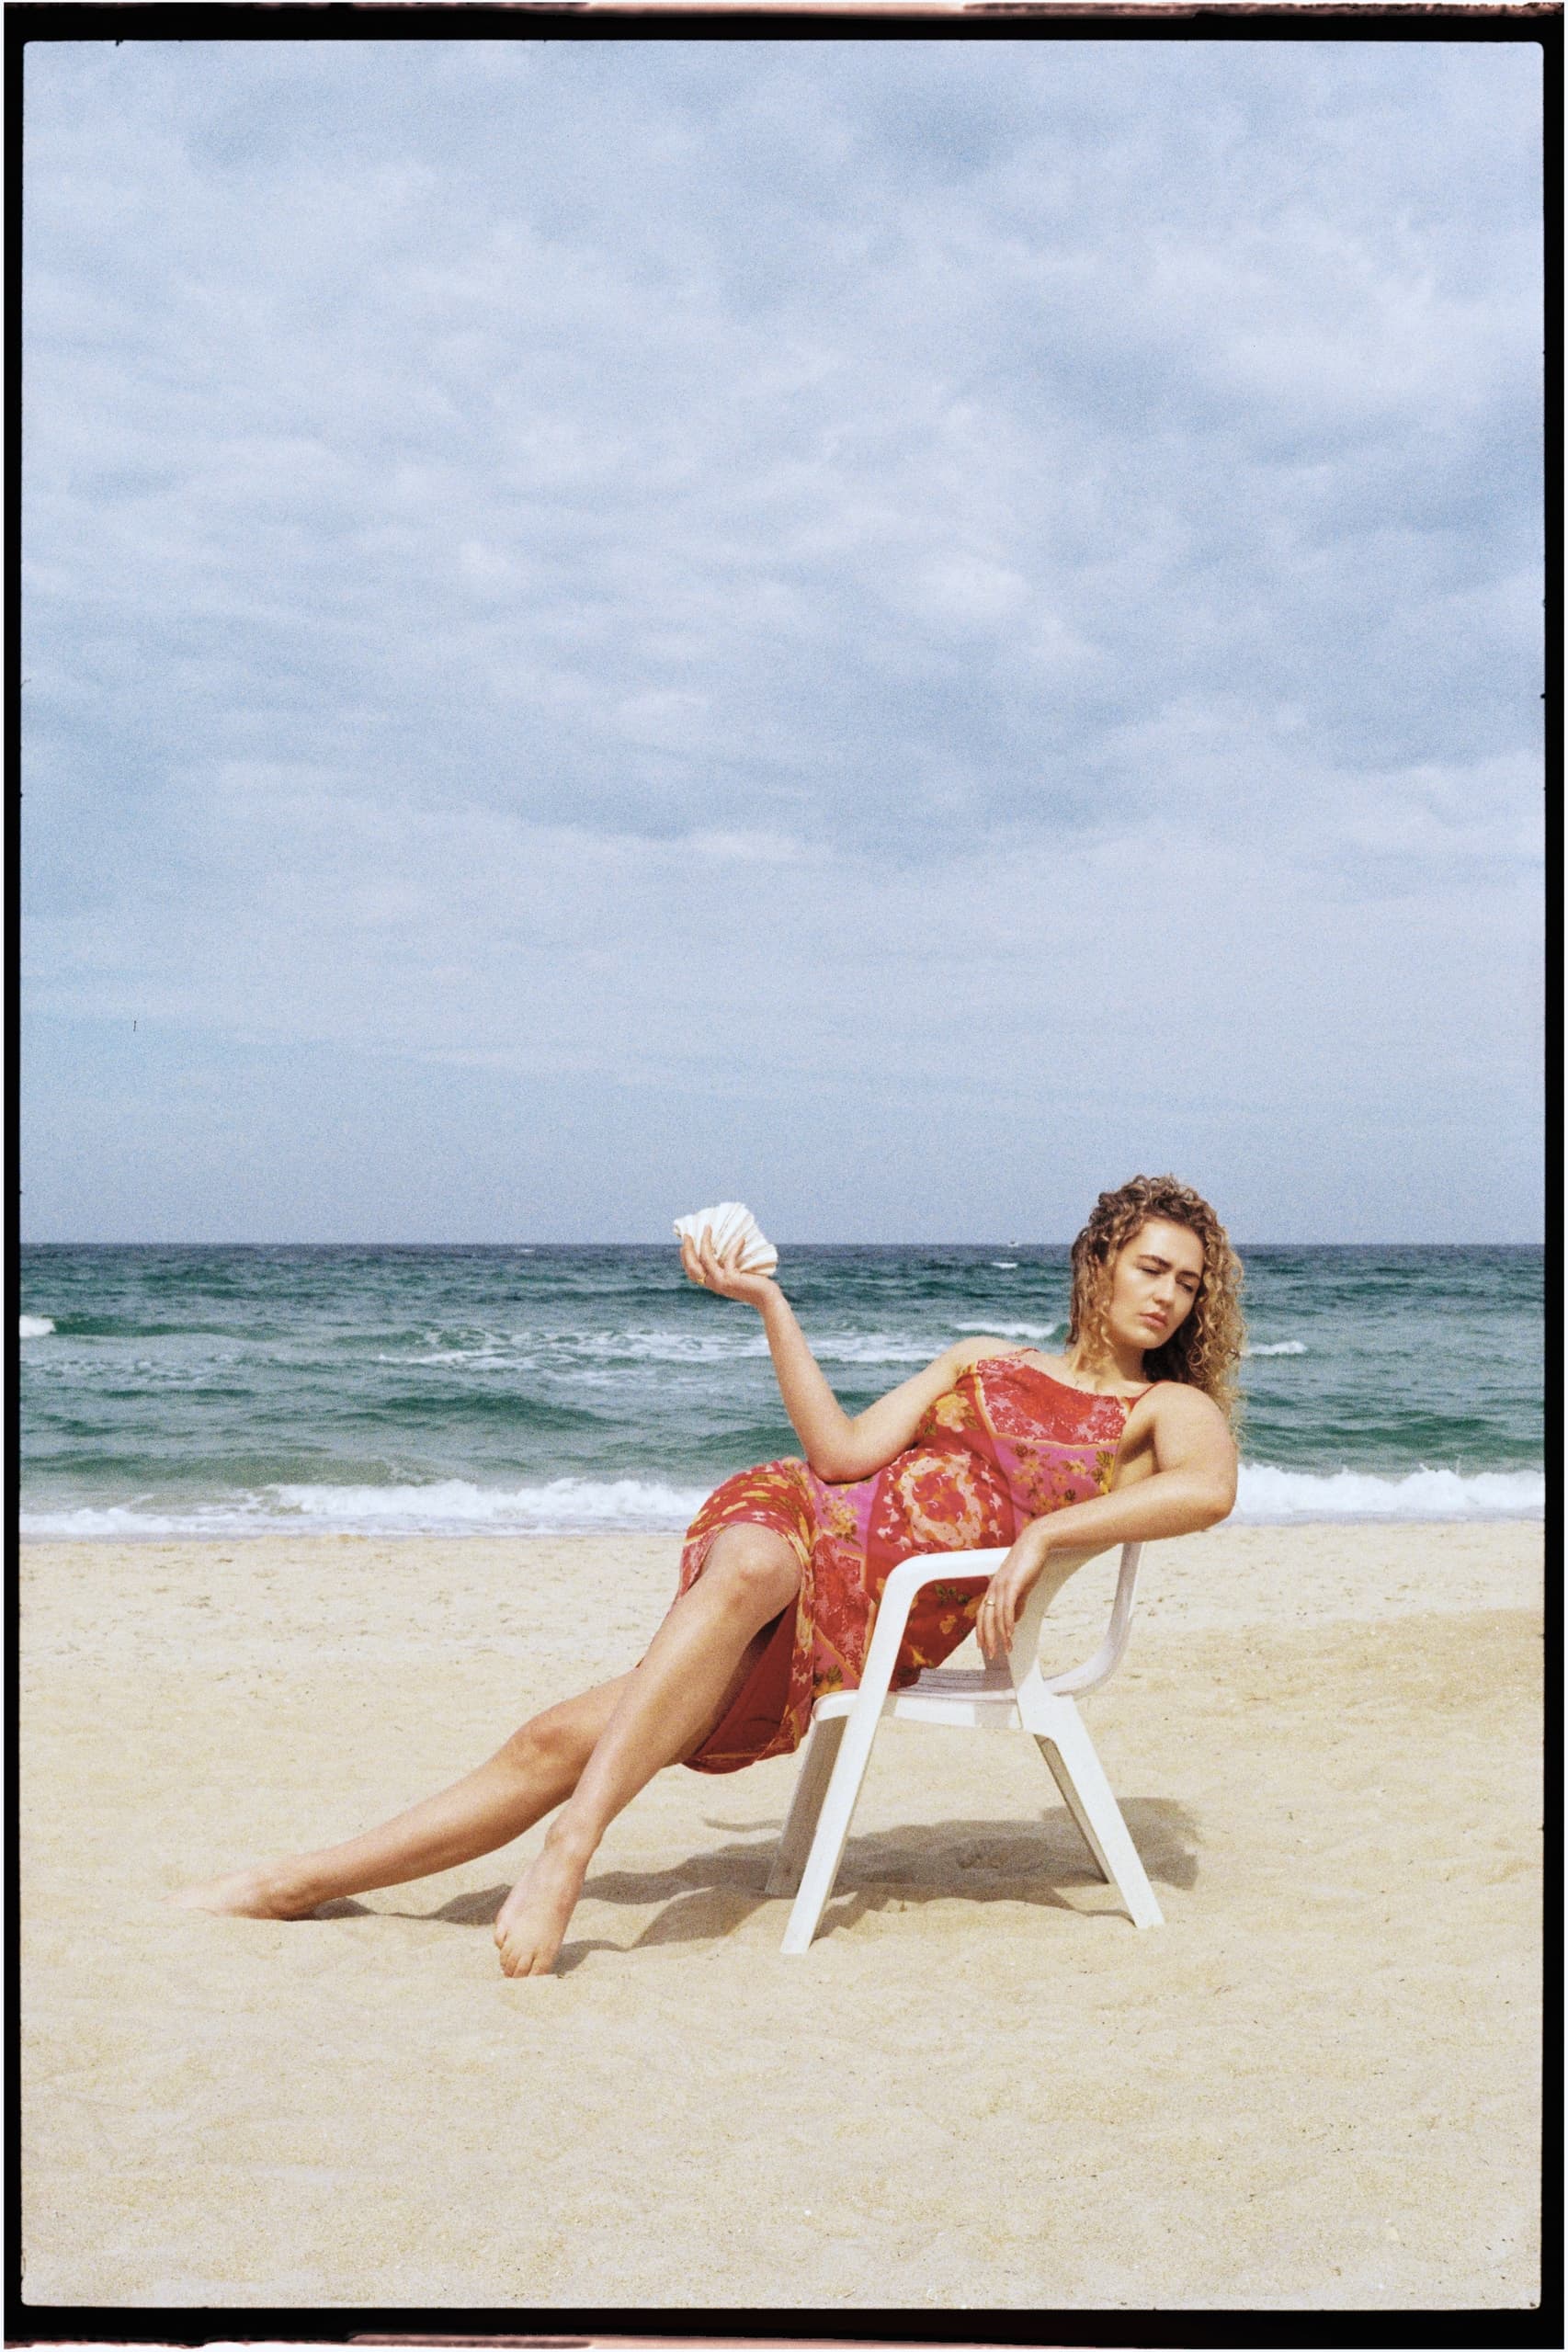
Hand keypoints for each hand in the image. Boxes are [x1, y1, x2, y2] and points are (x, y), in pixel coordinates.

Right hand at [680, 1224, 778, 1308]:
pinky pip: (729, 1258)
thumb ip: (727, 1266)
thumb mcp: (736, 1275)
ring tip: (707, 1228)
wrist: (766, 1299)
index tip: (685, 1244)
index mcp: (712, 1284)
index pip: (691, 1272)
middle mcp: (713, 1284)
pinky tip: (742, 1240)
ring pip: (705, 1259)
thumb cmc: (754, 1285)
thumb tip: (724, 1245)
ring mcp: (721, 1282)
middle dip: (688, 1249)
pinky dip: (735, 1247)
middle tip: (687, 1234)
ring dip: (705, 1242)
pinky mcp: (731, 1279)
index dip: (685, 1258)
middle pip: (692, 1266)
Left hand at [975, 1537, 1047, 1665]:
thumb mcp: (1021, 1587)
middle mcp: (993, 1588)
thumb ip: (1017, 1603)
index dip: (981, 1631)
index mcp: (994, 1589)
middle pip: (985, 1618)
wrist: (1035, 1543)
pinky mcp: (1012, 1584)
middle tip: (991, 1654)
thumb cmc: (1028, 1563)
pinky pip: (1007, 1608)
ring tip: (1005, 1649)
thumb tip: (1014, 1619)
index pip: (982, 1614)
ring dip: (1000, 1635)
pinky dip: (1008, 1622)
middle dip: (987, 1638)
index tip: (983, 1645)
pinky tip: (1011, 1634)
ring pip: (996, 1616)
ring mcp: (1001, 1586)